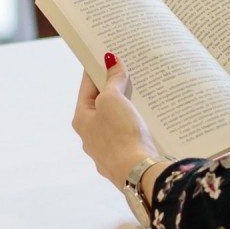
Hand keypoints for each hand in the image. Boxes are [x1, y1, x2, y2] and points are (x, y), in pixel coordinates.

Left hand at [71, 53, 158, 189]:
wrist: (139, 174)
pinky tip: (148, 119)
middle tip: (127, 71)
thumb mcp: (113, 100)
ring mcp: (106, 151)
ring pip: (115, 122)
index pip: (87, 86)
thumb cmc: (120, 135)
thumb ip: (112, 80)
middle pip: (101, 104)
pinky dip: (135, 125)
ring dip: (126, 108)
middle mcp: (90, 137)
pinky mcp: (125, 160)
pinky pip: (128, 136)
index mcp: (81, 120)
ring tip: (141, 92)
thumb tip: (111, 61)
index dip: (96, 69)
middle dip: (114, 88)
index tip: (105, 54)